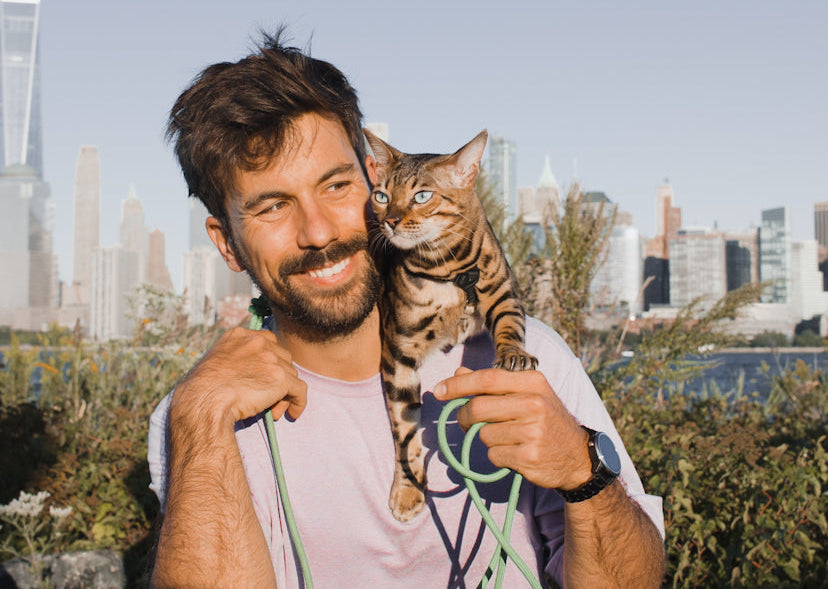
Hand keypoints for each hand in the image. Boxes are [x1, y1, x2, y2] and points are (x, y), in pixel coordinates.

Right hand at [171, 327, 307, 428]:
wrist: (203, 400)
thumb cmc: (203, 390)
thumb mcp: (216, 363)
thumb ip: (236, 361)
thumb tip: (250, 376)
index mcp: (239, 335)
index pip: (267, 343)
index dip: (269, 363)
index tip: (264, 379)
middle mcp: (258, 342)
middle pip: (282, 359)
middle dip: (277, 379)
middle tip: (268, 399)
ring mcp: (271, 358)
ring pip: (290, 375)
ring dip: (284, 394)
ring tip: (271, 411)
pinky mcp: (281, 377)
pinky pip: (300, 390)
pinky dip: (299, 402)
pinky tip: (293, 413)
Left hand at [433, 367, 591, 490]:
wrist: (579, 457)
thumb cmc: (547, 420)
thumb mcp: (528, 394)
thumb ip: (494, 384)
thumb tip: (458, 373)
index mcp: (533, 382)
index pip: (486, 379)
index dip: (458, 385)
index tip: (438, 390)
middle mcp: (534, 404)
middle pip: (477, 408)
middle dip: (464, 417)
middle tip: (466, 423)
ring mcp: (532, 431)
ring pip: (484, 434)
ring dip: (488, 439)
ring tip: (509, 438)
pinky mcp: (528, 457)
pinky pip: (493, 455)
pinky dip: (498, 456)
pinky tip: (516, 453)